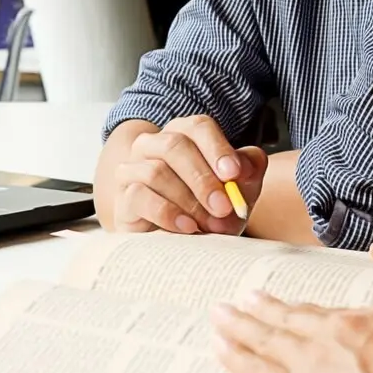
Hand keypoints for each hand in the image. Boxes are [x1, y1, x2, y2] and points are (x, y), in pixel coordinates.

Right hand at [109, 116, 266, 235]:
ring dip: (188, 200)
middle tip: (224, 207)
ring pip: (156, 171)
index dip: (217, 148)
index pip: (198, 127)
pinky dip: (166, 213)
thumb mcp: (238, 190)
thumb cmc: (210, 210)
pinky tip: (187, 227)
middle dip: (203, 179)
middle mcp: (154, 145)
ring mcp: (133, 168)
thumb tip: (245, 165)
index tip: (234, 174)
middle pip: (175, 145)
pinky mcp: (123, 197)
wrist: (181, 245)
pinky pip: (139, 196)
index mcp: (184, 134)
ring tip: (208, 225)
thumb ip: (249, 170)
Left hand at [211, 291, 372, 372]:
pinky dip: (233, 357)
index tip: (302, 312)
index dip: (315, 315)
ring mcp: (313, 361)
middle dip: (267, 308)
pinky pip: (253, 371)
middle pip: (295, 318)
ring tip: (220, 316)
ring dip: (238, 325)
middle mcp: (341, 333)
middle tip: (246, 300)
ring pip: (266, 337)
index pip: (339, 317)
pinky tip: (220, 348)